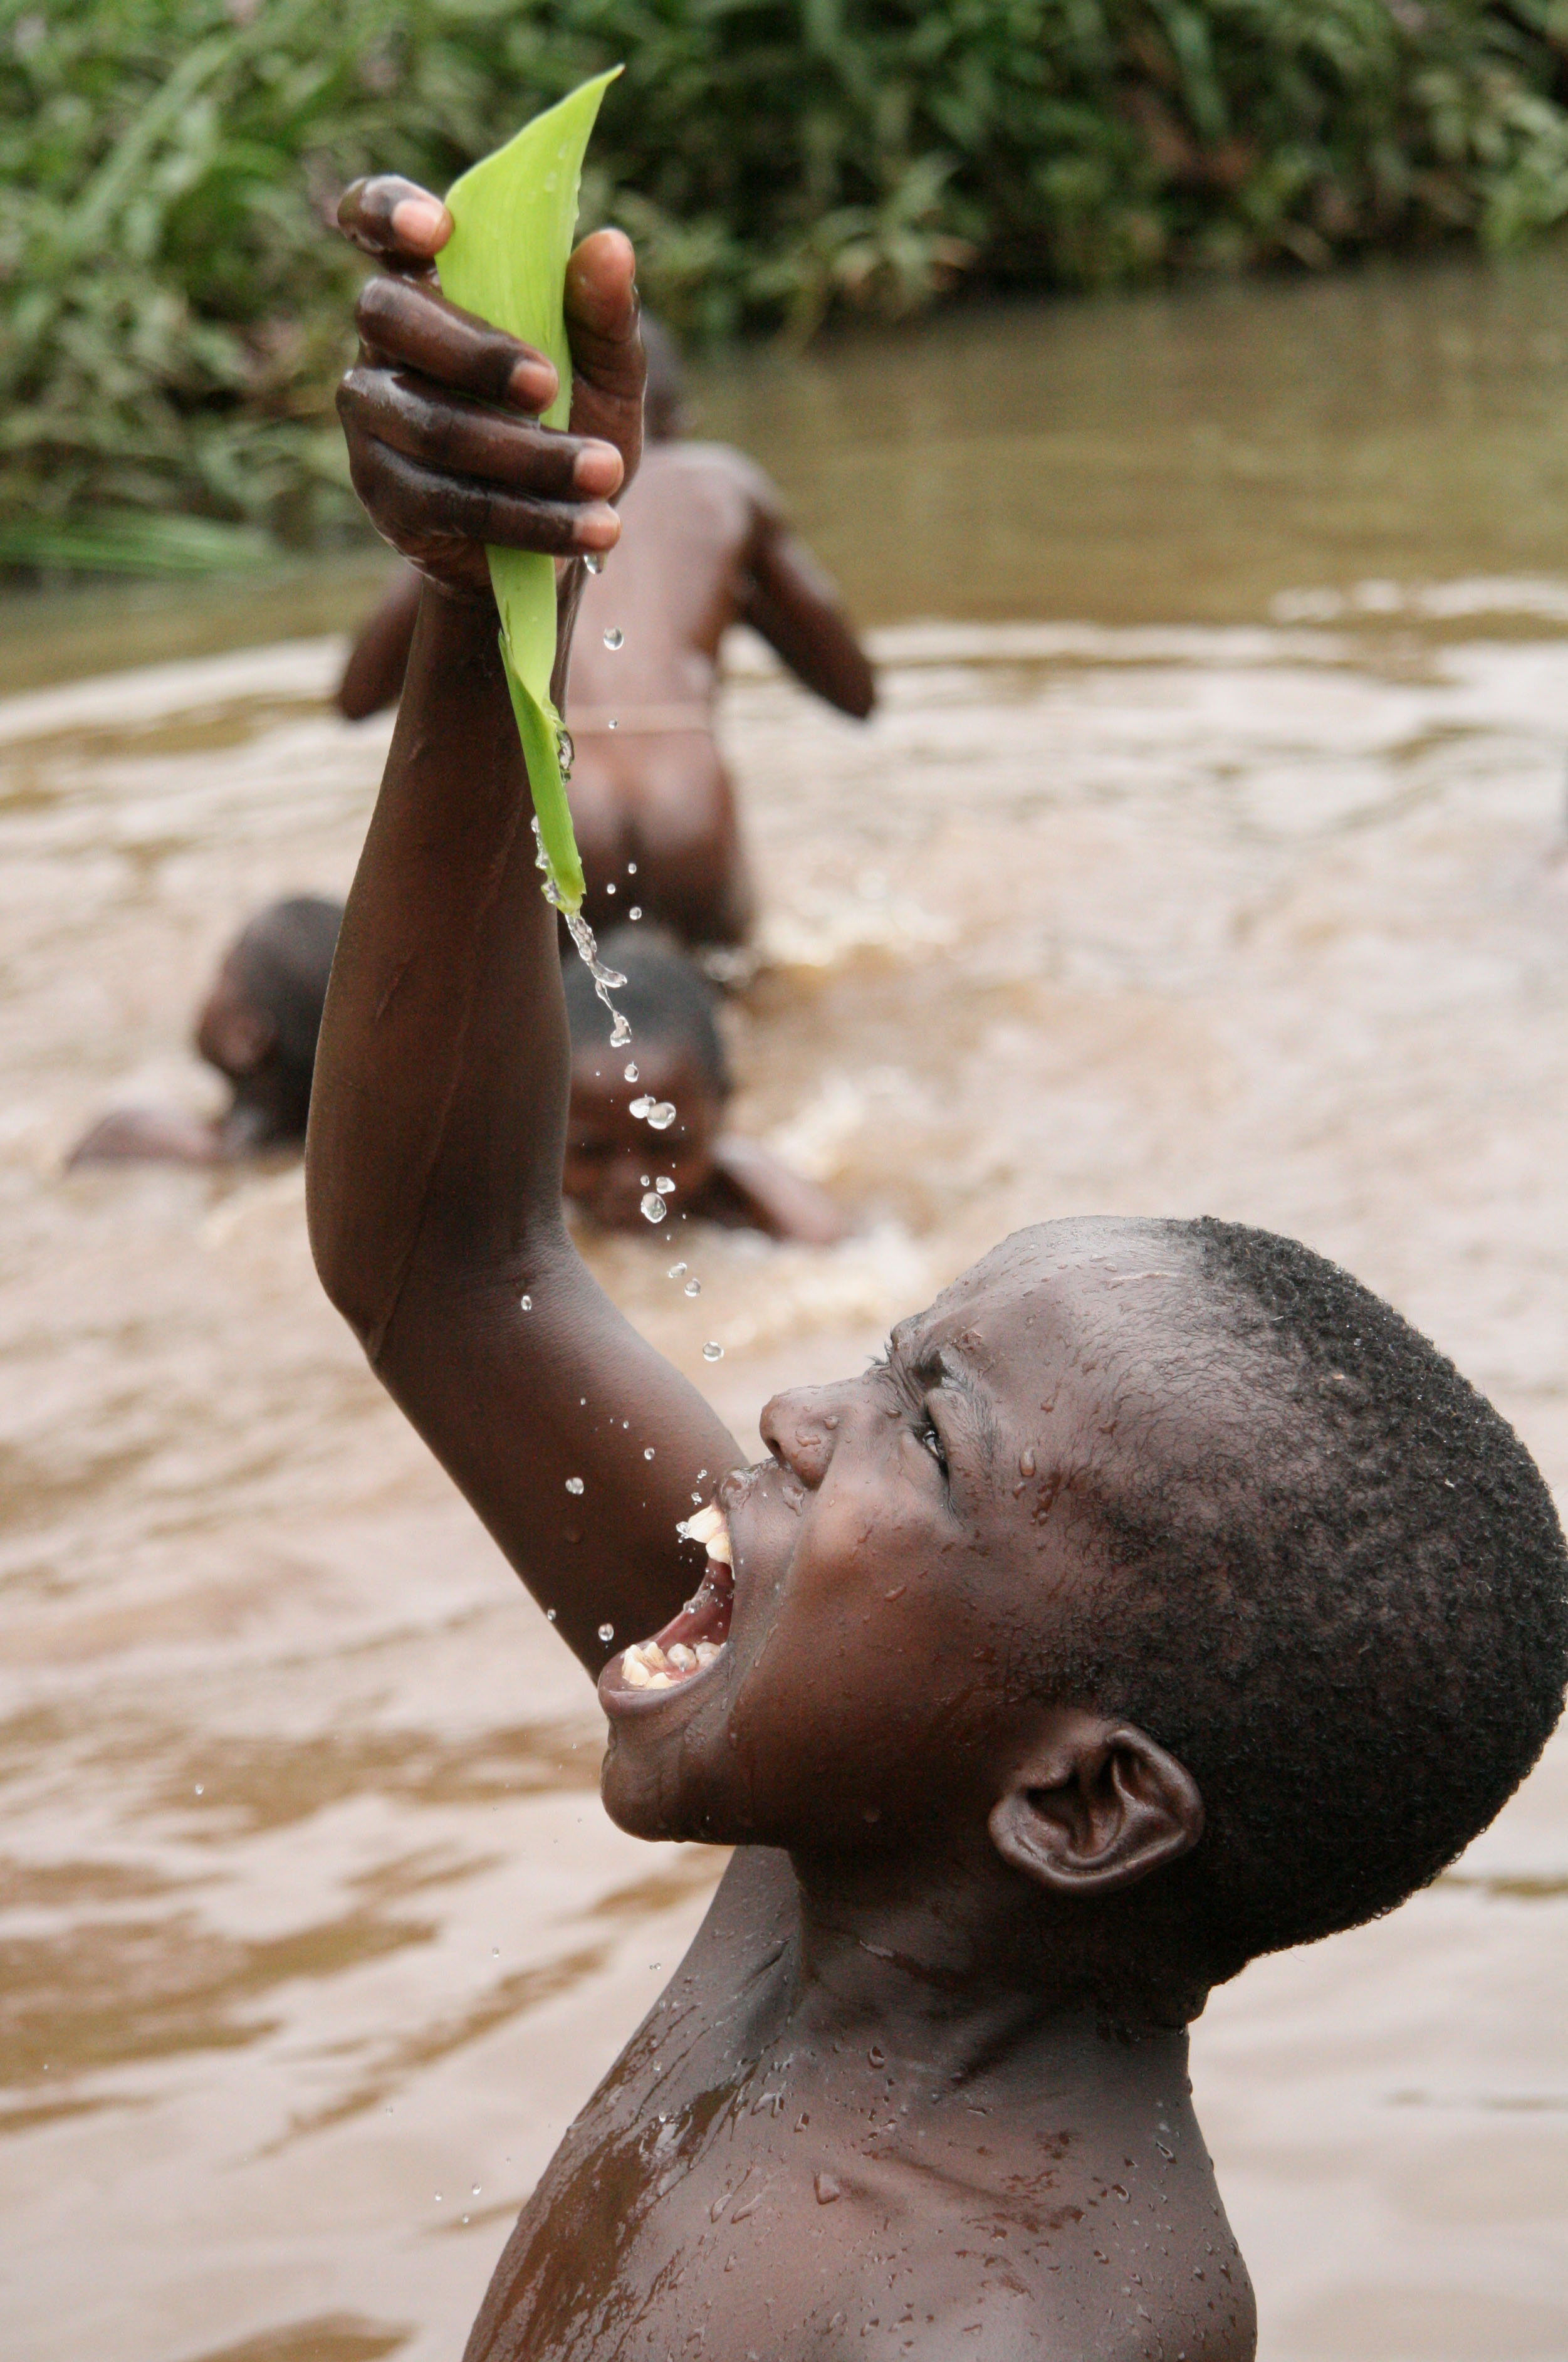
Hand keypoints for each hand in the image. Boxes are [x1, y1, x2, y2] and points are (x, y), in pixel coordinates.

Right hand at [335, 176, 644, 602]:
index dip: (387, 211)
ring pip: (432, 425)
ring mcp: (374, 422)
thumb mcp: (606, 373)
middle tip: (549, 385)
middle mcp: (384, 345)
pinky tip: (592, 525)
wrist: (565, 534)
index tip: (436, 229)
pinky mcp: (387, 498)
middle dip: (474, 352)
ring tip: (606, 472)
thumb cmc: (575, 426)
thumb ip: (604, 315)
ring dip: (529, 455)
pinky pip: (453, 503)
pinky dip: (533, 516)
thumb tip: (611, 244)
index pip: (374, 222)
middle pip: (389, 315)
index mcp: (429, 287)